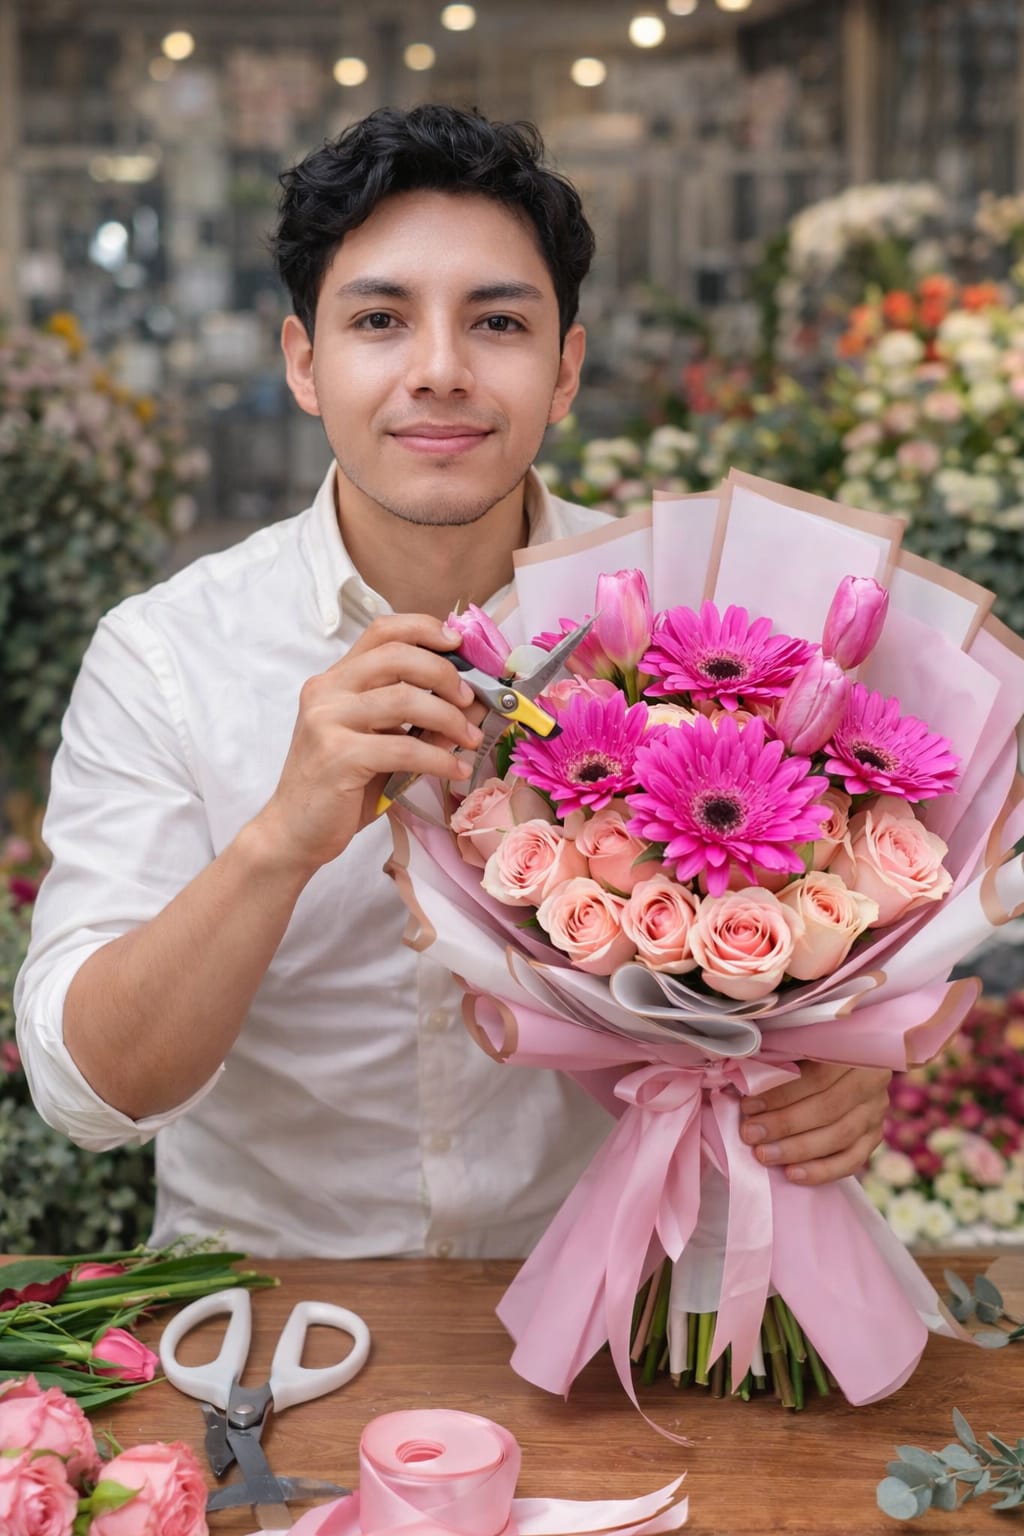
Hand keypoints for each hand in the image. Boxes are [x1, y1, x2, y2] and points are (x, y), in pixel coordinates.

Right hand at [254, 614, 481, 876]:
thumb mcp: (383, 745)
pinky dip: (439, 758)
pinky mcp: (337, 756)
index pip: (382, 631)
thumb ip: (419, 721)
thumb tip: (474, 703)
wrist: (295, 833)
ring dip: (449, 718)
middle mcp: (327, 691)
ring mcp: (328, 721)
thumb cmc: (341, 788)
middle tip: (470, 699)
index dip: (425, 629)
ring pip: (405, 699)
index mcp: (335, 680)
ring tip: (470, 739)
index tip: (458, 644)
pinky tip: (455, 770)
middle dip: (444, 673)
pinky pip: (404, 748)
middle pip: (397, 656)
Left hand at [739, 1061, 890, 1185]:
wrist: (839, 1060)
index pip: (818, 1076)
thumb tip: (745, 1079)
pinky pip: (852, 1160)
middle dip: (784, 1124)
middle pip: (828, 1108)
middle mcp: (873, 1079)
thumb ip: (779, 1056)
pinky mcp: (875, 1135)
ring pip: (840, 1136)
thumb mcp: (794, 1041)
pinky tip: (793, 1174)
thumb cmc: (804, 1048)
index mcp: (855, 1048)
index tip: (749, 1106)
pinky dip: (822, 1170)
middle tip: (750, 1134)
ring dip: (798, 1149)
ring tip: (764, 1155)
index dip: (782, 1093)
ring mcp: (876, 1109)